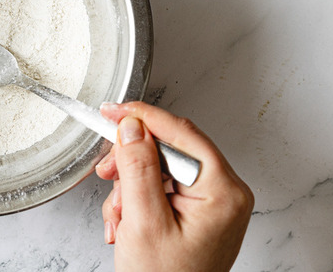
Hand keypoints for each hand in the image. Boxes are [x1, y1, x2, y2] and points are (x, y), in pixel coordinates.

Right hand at [95, 101, 252, 271]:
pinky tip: (126, 222)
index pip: (181, 133)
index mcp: (223, 191)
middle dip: (131, 162)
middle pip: (169, 150)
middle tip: (107, 171)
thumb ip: (138, 168)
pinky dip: (137, 201)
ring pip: (160, 169)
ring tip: (118, 217)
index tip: (113, 111)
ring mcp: (212, 203)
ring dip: (129, 188)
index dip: (142, 117)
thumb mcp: (144, 222)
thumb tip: (133, 127)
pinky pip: (162, 188)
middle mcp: (224, 193)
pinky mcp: (198, 212)